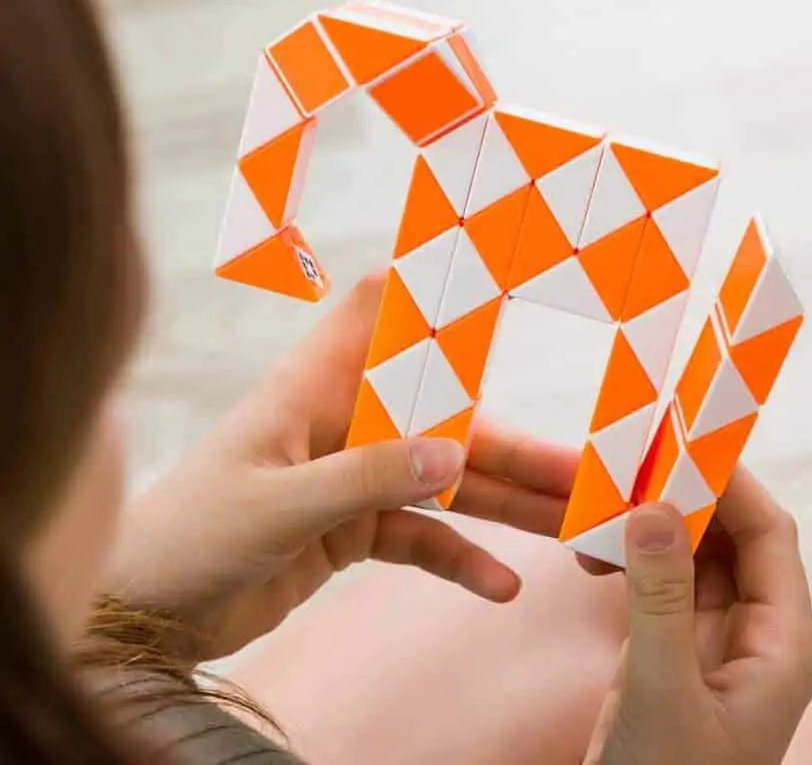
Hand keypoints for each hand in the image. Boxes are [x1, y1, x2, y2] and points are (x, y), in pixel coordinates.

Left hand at [106, 272, 577, 661]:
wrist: (150, 613)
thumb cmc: (190, 534)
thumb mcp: (276, 505)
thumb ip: (364, 477)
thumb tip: (453, 452)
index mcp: (313, 389)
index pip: (372, 313)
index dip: (427, 289)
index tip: (497, 280)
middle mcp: (344, 423)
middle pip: (440, 419)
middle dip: (508, 443)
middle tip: (580, 466)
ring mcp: (355, 478)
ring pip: (443, 481)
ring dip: (503, 503)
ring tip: (569, 524)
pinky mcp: (355, 530)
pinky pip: (422, 539)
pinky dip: (459, 558)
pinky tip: (500, 583)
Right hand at [585, 468, 811, 764]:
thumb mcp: (660, 692)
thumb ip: (660, 599)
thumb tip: (656, 509)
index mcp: (780, 646)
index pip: (769, 537)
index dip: (731, 484)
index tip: (679, 444)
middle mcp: (755, 635)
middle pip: (731, 537)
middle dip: (683, 499)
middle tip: (627, 468)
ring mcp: (713, 640)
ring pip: (692, 555)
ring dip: (650, 528)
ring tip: (598, 515)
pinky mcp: (674, 647)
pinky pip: (661, 581)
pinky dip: (631, 559)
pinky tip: (593, 556)